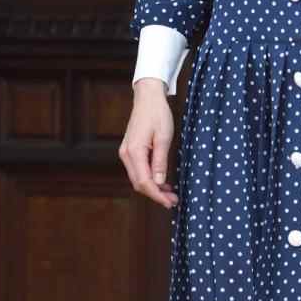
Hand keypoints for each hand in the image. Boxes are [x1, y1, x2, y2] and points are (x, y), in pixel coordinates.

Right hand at [119, 79, 177, 209]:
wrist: (148, 98)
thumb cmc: (157, 114)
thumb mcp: (164, 138)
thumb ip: (160, 161)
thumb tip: (159, 182)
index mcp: (134, 152)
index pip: (144, 182)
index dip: (157, 195)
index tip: (170, 202)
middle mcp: (126, 154)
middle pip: (139, 183)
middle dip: (155, 194)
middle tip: (173, 200)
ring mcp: (126, 153)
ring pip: (138, 178)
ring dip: (153, 188)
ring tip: (170, 193)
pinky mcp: (130, 151)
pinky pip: (138, 170)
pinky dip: (149, 179)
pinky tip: (161, 181)